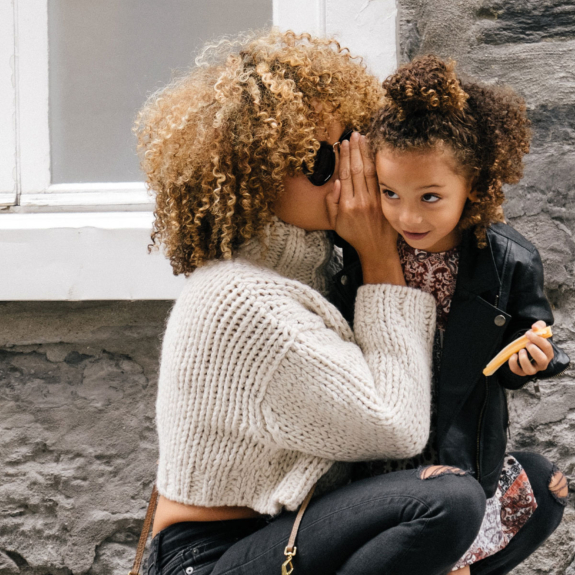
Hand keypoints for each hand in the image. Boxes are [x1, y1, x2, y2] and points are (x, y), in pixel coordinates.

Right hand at [326, 133, 403, 284]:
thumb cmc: (353, 235)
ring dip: (366, 153)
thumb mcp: (335, 223)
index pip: (344, 175)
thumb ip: (331, 203)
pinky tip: (377, 152)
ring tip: (364, 138)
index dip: (343, 157)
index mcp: (346, 205)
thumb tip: (336, 182)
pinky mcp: (385, 201)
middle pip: (356, 169)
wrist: (376, 248)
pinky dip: (378, 164)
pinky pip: (380, 179)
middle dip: (355, 150)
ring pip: (369, 171)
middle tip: (354, 135)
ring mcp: (374, 200)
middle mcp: (360, 201)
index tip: (342, 144)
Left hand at [508, 321, 554, 376]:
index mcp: (548, 353)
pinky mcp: (522, 372)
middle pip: (542, 360)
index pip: (547, 348)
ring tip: (521, 350)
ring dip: (524, 359)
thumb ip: (539, 326)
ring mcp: (532, 369)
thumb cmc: (534, 340)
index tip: (528, 333)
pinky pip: (517, 371)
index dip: (538, 340)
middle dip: (534, 350)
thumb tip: (535, 327)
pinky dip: (513, 363)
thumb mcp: (538, 331)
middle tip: (527, 343)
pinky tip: (513, 355)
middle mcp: (542, 363)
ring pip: (530, 370)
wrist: (526, 347)